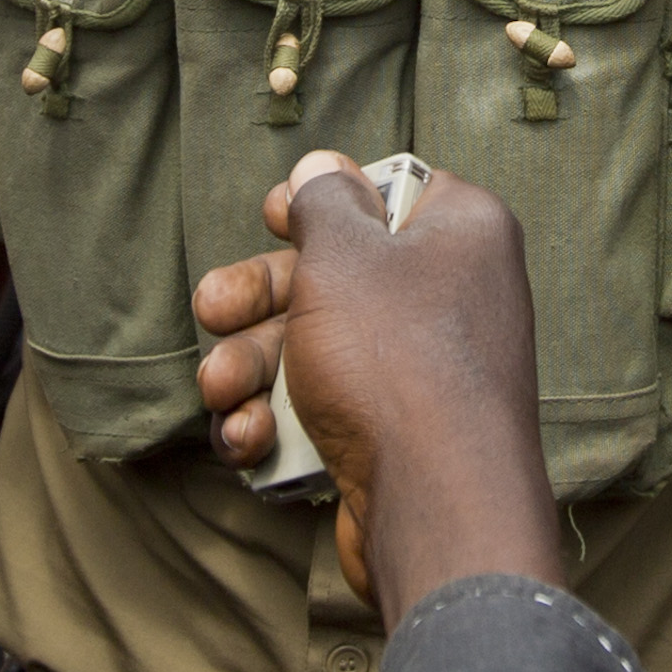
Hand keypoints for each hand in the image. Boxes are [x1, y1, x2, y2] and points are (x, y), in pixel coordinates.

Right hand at [191, 152, 560, 619]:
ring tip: (221, 391)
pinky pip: (325, 412)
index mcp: (460, 234)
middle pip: (332, 277)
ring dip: (251, 369)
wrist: (436, 504)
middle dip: (256, 301)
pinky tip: (248, 437)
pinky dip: (278, 423)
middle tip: (211, 309)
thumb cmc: (395, 360)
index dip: (323, 202)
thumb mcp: (344, 255)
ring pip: (314, 351)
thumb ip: (324, 203)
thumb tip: (321, 168)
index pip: (387, 192)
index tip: (271, 215)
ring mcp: (423, 373)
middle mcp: (450, 298)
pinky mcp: (396, 438)